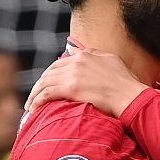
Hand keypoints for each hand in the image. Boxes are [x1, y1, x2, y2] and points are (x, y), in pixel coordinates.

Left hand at [25, 48, 153, 117]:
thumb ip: (95, 54)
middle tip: (34, 96)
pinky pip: (47, 93)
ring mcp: (73, 74)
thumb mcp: (111, 60)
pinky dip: (37, 100)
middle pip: (49, 72)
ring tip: (30, 106)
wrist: (130, 96)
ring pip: (45, 82)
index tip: (46, 85)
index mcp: (85, 55)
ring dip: (34, 94)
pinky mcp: (71, 88)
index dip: (50, 75)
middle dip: (39, 85)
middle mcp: (77, 62)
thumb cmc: (126, 83)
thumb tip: (80, 50)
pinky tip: (33, 108)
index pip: (60, 63)